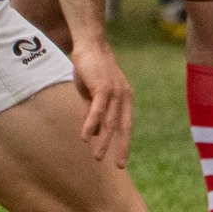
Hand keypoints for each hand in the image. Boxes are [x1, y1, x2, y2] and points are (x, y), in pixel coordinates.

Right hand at [70, 42, 134, 167]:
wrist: (89, 45)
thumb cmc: (90, 69)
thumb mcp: (94, 94)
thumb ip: (96, 111)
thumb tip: (97, 131)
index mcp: (125, 99)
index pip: (126, 125)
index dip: (124, 143)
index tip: (121, 160)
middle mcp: (124, 97)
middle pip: (123, 128)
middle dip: (121, 148)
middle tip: (119, 166)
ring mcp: (115, 92)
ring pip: (110, 122)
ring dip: (103, 141)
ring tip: (97, 157)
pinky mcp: (103, 88)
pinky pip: (97, 111)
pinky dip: (91, 125)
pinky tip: (86, 138)